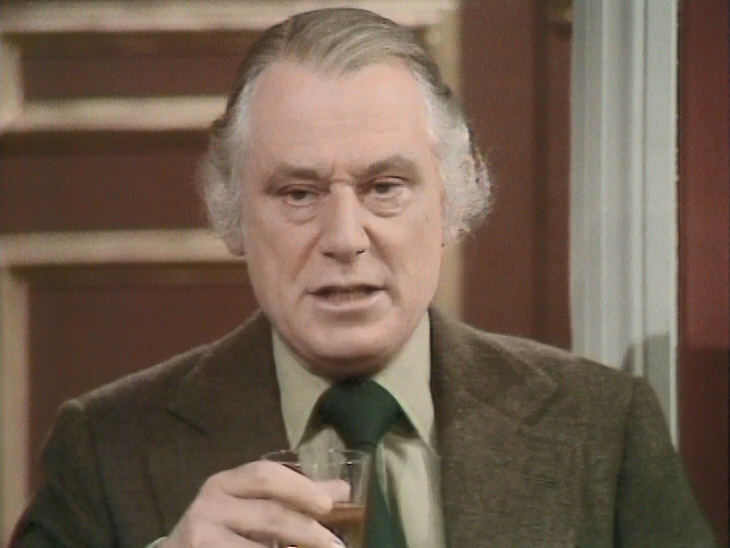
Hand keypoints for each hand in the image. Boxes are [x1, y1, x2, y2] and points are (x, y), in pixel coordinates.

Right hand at [161, 460, 346, 546]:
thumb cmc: (221, 528)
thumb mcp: (250, 506)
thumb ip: (293, 497)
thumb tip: (343, 490)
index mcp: (225, 483)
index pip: (265, 475)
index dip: (300, 487)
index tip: (329, 504)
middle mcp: (209, 505)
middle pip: (267, 514)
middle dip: (306, 529)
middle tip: (336, 545)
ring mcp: (201, 536)